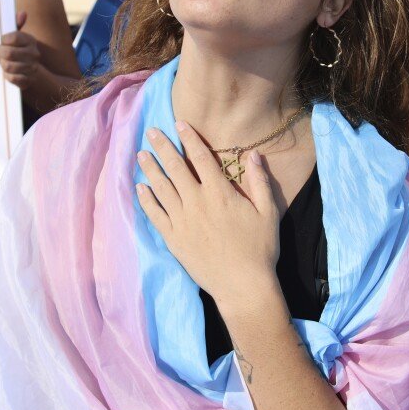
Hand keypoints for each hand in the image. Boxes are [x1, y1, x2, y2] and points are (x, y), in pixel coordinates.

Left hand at [0, 11, 42, 89]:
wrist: (33, 71)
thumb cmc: (19, 50)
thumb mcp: (17, 36)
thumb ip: (16, 24)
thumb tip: (23, 13)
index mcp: (30, 40)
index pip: (13, 37)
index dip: (3, 40)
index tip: (2, 41)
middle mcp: (34, 53)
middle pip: (8, 53)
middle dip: (0, 53)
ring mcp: (32, 67)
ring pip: (8, 66)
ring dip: (2, 65)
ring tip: (4, 62)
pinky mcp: (29, 80)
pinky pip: (12, 78)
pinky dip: (7, 76)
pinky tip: (8, 72)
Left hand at [135, 122, 282, 309]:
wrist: (242, 285)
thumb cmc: (260, 249)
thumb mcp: (268, 212)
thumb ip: (260, 181)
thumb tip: (254, 155)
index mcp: (220, 192)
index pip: (201, 157)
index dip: (189, 138)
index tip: (179, 124)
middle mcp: (197, 202)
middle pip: (175, 167)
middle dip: (162, 147)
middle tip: (150, 131)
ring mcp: (182, 220)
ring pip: (161, 188)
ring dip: (150, 169)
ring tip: (140, 154)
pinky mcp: (173, 238)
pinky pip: (155, 214)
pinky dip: (146, 200)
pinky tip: (140, 188)